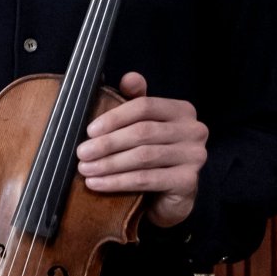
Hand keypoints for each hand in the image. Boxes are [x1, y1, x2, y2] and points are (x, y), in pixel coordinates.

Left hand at [77, 71, 207, 228]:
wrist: (169, 197)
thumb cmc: (153, 156)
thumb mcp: (143, 125)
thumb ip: (135, 100)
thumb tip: (129, 78)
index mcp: (182, 110)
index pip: (144, 106)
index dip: (114, 117)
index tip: (89, 130)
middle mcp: (193, 130)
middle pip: (142, 132)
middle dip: (107, 143)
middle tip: (82, 153)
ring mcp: (194, 156)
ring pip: (143, 156)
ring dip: (109, 163)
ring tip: (85, 169)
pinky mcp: (188, 181)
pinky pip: (146, 179)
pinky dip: (118, 181)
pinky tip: (98, 183)